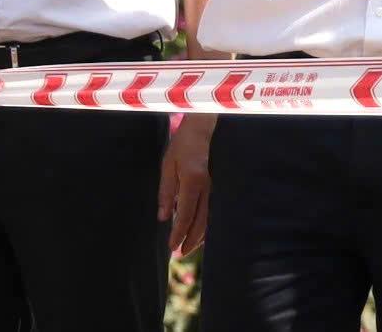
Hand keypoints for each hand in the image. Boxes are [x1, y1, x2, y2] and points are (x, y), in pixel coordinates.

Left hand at [158, 114, 215, 254]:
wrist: (206, 127)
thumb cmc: (183, 144)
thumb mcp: (167, 165)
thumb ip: (166, 191)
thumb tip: (163, 217)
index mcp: (192, 182)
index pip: (185, 215)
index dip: (178, 233)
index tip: (171, 248)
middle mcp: (207, 187)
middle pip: (201, 221)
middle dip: (191, 239)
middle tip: (180, 253)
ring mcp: (215, 185)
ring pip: (210, 216)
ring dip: (200, 234)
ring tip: (191, 246)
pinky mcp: (218, 184)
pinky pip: (213, 208)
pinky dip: (208, 222)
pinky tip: (203, 229)